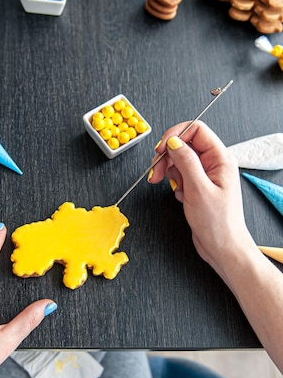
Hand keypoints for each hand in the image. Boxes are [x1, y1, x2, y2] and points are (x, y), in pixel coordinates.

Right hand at [148, 121, 254, 270]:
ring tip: (164, 184)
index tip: (161, 149)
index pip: (196, 130)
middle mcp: (214, 164)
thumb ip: (186, 162)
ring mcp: (206, 175)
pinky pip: (180, 174)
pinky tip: (178, 195)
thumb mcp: (198, 189)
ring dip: (168, 170)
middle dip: (167, 156)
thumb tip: (174, 142)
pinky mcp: (198, 186)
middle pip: (184, 144)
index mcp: (220, 159)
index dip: (176, 135)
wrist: (222, 247)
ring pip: (179, 160)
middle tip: (155, 171)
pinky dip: (174, 182)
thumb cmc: (218, 223)